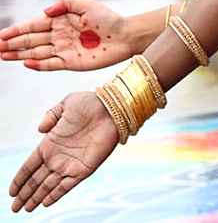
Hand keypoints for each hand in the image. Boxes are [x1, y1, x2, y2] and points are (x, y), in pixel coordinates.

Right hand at [1, 0, 137, 70]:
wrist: (125, 36)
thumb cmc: (108, 19)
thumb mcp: (87, 5)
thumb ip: (66, 4)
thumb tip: (45, 10)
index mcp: (61, 21)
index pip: (35, 25)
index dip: (18, 30)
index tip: (2, 34)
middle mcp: (59, 36)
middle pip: (31, 40)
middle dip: (13, 43)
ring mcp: (63, 50)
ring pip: (36, 53)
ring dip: (19, 54)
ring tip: (3, 55)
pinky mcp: (70, 63)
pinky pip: (50, 64)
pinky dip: (37, 64)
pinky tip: (25, 63)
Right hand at [9, 91, 119, 211]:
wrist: (112, 107)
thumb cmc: (90, 104)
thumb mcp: (66, 104)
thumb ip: (50, 115)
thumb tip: (40, 130)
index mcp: (50, 144)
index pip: (29, 166)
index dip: (19, 179)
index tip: (10, 192)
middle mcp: (58, 157)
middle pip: (36, 180)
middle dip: (25, 194)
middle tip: (15, 208)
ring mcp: (70, 164)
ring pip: (49, 185)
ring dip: (38, 197)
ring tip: (27, 209)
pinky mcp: (85, 168)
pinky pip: (67, 184)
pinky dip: (57, 194)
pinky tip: (45, 202)